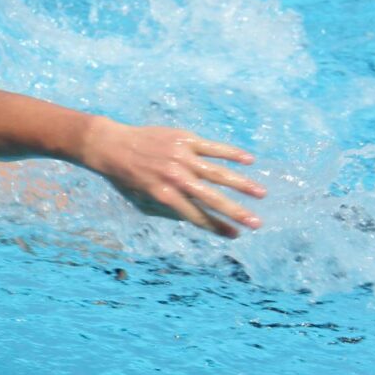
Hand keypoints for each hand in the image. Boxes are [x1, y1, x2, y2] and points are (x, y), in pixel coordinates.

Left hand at [84, 119, 265, 237]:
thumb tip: (195, 218)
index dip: (217, 227)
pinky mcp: (184, 139)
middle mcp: (175, 177)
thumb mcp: (142, 203)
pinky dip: (231, 153)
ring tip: (261, 193)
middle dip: (236, 212)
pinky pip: (212, 147)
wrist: (113, 146)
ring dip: (242, 184)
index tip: (235, 235)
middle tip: (257, 223)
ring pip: (218, 172)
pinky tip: (249, 160)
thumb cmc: (127, 180)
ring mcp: (181, 156)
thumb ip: (168, 212)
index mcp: (164, 196)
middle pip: (212, 198)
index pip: (197, 216)